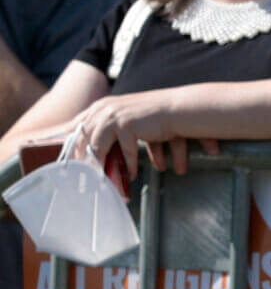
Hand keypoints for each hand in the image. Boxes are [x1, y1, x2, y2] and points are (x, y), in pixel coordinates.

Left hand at [64, 90, 217, 194]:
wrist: (181, 108)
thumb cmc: (158, 116)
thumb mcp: (130, 118)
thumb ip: (113, 130)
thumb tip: (101, 153)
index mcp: (100, 106)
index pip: (76, 127)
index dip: (71, 145)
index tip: (70, 163)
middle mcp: (102, 109)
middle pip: (82, 139)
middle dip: (81, 161)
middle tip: (82, 179)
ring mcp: (112, 116)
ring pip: (97, 148)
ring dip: (100, 167)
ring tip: (102, 182)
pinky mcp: (125, 125)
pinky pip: (122, 152)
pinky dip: (127, 166)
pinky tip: (130, 176)